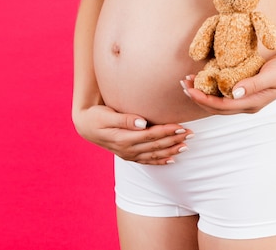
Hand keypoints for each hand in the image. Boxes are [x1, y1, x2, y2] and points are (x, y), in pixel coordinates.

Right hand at [73, 105, 193, 164]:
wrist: (85, 126)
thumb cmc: (96, 116)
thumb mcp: (106, 115)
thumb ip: (125, 119)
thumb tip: (142, 122)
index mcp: (124, 139)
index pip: (151, 135)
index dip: (167, 131)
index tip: (181, 126)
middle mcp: (127, 149)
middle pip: (155, 146)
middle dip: (174, 140)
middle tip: (190, 134)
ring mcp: (128, 154)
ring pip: (154, 155)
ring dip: (171, 151)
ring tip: (186, 146)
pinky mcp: (128, 155)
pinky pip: (147, 161)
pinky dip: (160, 161)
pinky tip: (172, 160)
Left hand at [181, 54, 275, 114]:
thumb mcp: (271, 75)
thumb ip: (253, 84)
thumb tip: (234, 91)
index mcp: (252, 103)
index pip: (221, 105)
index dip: (203, 99)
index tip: (189, 89)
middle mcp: (247, 105)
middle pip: (216, 107)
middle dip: (197, 97)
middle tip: (183, 85)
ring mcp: (246, 100)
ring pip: (218, 101)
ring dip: (202, 93)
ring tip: (188, 82)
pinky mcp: (245, 92)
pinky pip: (223, 94)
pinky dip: (211, 88)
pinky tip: (203, 79)